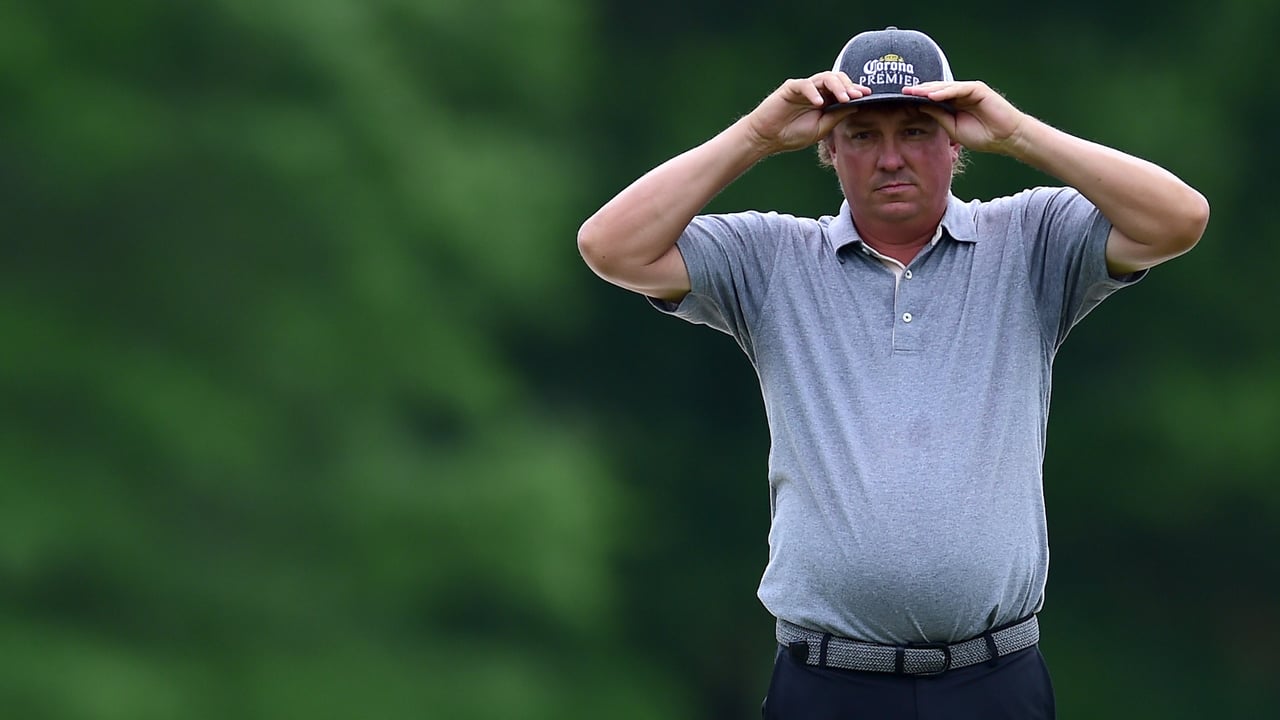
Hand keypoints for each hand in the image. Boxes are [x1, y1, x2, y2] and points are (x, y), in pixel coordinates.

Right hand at [742, 72, 869, 154]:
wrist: (767, 138)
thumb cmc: (793, 134)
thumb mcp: (821, 128)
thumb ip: (837, 116)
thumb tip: (856, 105)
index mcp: (825, 100)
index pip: (843, 90)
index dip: (856, 91)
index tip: (868, 95)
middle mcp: (817, 90)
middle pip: (837, 79)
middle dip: (849, 86)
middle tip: (858, 95)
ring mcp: (804, 88)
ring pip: (824, 78)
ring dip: (837, 87)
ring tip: (844, 98)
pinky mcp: (791, 88)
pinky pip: (805, 85)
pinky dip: (813, 92)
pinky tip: (820, 103)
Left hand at [906, 81, 1026, 155]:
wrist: (1004, 138)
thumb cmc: (982, 135)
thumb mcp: (952, 128)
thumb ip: (938, 115)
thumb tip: (920, 106)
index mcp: (954, 104)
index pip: (933, 97)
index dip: (918, 98)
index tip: (901, 100)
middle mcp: (960, 94)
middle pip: (936, 89)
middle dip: (919, 90)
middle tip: (902, 91)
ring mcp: (969, 90)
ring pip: (945, 87)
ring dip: (929, 89)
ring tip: (913, 92)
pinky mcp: (978, 89)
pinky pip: (958, 89)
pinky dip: (945, 91)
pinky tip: (932, 95)